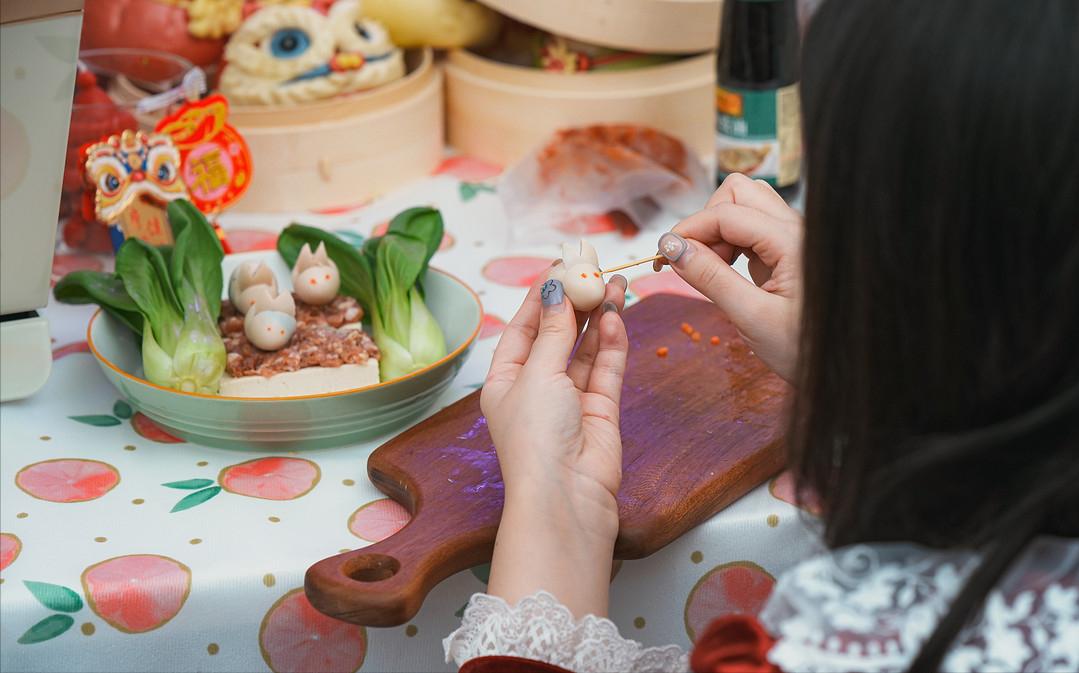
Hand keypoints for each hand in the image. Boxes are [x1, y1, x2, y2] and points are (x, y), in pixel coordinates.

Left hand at [480, 273, 629, 616]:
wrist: (566, 497)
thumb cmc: (535, 438)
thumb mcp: (536, 374)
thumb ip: (553, 331)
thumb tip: (557, 290)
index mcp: (506, 380)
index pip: (524, 326)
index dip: (543, 295)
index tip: (562, 264)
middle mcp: (536, 387)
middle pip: (558, 333)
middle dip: (576, 301)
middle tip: (594, 267)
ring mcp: (570, 399)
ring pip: (586, 348)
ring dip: (600, 317)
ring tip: (615, 283)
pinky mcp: (600, 410)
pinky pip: (606, 368)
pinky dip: (612, 342)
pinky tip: (616, 315)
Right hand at [656, 173, 802, 380]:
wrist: (839, 370)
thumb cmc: (806, 350)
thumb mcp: (752, 317)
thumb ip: (711, 278)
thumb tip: (672, 249)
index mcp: (793, 242)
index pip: (727, 213)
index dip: (689, 230)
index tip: (662, 255)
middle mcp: (795, 230)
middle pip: (738, 194)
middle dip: (706, 222)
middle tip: (692, 262)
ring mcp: (792, 239)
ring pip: (744, 207)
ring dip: (717, 231)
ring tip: (709, 269)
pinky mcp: (786, 252)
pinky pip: (751, 230)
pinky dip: (729, 243)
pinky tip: (724, 272)